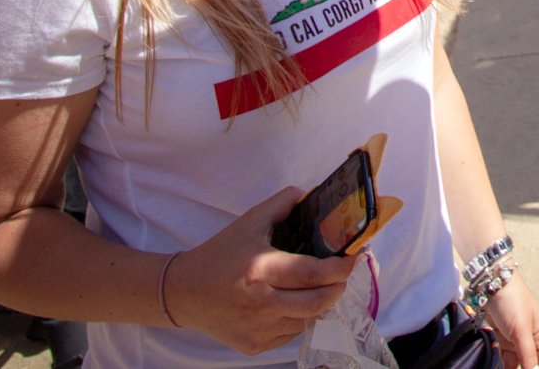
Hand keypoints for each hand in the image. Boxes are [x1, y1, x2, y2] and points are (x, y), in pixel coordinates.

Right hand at [162, 187, 353, 355]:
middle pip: (317, 302)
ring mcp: (257, 329)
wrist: (183, 293)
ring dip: (318, 304)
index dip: (340, 267)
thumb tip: (310, 193)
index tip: (354, 257)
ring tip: (316, 287)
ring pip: (307, 320)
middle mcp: (260, 303)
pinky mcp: (254, 346)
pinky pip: (290, 334)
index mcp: (260, 269)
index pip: (312, 273)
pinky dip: (298, 319)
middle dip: (337, 287)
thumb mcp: (249, 222)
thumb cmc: (219, 254)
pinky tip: (291, 303)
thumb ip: (282, 204)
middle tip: (342, 274)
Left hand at [483, 271, 538, 367]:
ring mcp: (512, 336)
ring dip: (505, 365)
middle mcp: (527, 336)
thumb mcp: (521, 329)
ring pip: (511, 359)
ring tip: (498, 367)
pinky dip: (496, 360)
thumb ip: (527, 352)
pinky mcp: (498, 334)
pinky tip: (492, 363)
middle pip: (526, 361)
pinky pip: (499, 353)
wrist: (491, 282)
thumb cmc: (512, 300)